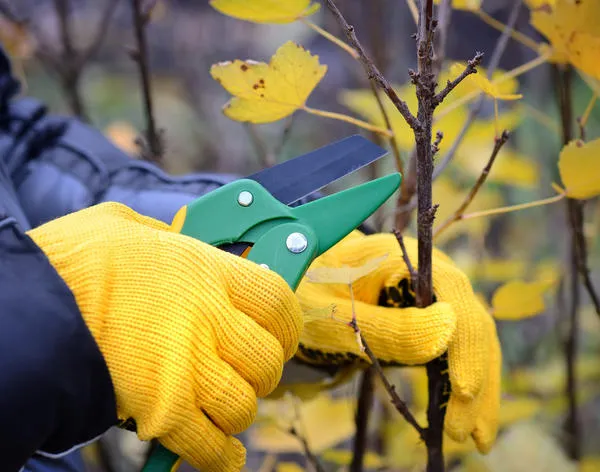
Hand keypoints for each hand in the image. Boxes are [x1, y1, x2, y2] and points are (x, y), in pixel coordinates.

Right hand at [27, 202, 302, 471]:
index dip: (286, 323)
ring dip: (236, 410)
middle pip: (267, 360)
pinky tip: (222, 454)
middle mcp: (209, 322)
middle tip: (246, 369)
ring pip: (243, 406)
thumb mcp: (124, 226)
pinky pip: (210, 446)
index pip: (278, 302)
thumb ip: (164, 236)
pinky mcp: (164, 412)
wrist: (28, 311)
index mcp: (207, 272)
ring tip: (223, 405)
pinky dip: (220, 455)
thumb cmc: (71, 263)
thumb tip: (181, 241)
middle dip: (261, 370)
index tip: (280, 331)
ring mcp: (189, 370)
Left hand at [293, 231, 499, 452]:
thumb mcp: (338, 314)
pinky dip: (460, 382)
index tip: (463, 391)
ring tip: (479, 438)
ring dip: (479, 388)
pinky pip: (453, 349)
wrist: (299, 285)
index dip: (465, 346)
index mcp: (407, 259)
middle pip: (472, 323)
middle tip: (469, 433)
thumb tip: (451, 329)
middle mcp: (429, 274)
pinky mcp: (427, 318)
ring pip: (470, 341)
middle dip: (477, 379)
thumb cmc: (309, 292)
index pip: (455, 298)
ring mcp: (432, 296)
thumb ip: (391, 326)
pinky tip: (463, 414)